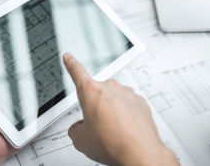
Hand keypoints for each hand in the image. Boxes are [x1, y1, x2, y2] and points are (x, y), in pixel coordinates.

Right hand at [63, 53, 178, 165]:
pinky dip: (126, 115)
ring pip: (114, 100)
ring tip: (113, 131)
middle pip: (97, 93)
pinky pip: (128, 105)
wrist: (139, 152)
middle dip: (95, 107)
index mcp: (91, 91)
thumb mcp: (81, 140)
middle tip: (98, 126)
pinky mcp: (140, 101)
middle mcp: (110, 88)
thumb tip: (80, 128)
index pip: (77, 72)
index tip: (69, 57)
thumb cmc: (112, 143)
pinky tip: (125, 130)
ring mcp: (127, 93)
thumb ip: (76, 128)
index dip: (71, 64)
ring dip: (112, 111)